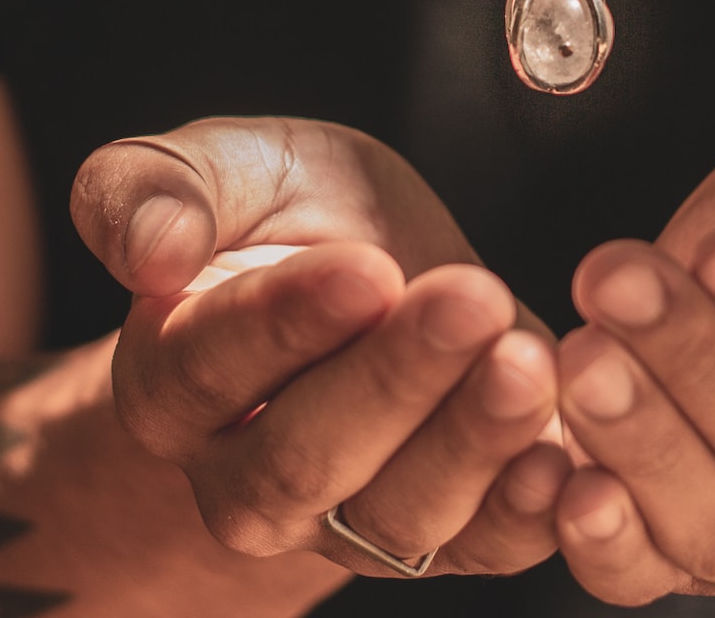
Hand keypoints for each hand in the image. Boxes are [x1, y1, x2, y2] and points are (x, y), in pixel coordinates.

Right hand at [71, 117, 569, 576]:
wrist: (370, 270)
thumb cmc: (289, 213)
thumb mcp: (229, 166)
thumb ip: (158, 188)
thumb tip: (152, 249)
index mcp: (175, 377)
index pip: (211, 363)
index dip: (286, 322)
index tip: (365, 270)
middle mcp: (247, 472)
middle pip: (305, 455)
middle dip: (396, 377)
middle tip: (469, 301)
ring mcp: (344, 515)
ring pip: (398, 511)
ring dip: (470, 440)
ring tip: (528, 365)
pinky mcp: (441, 530)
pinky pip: (480, 547)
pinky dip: (524, 513)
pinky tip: (562, 457)